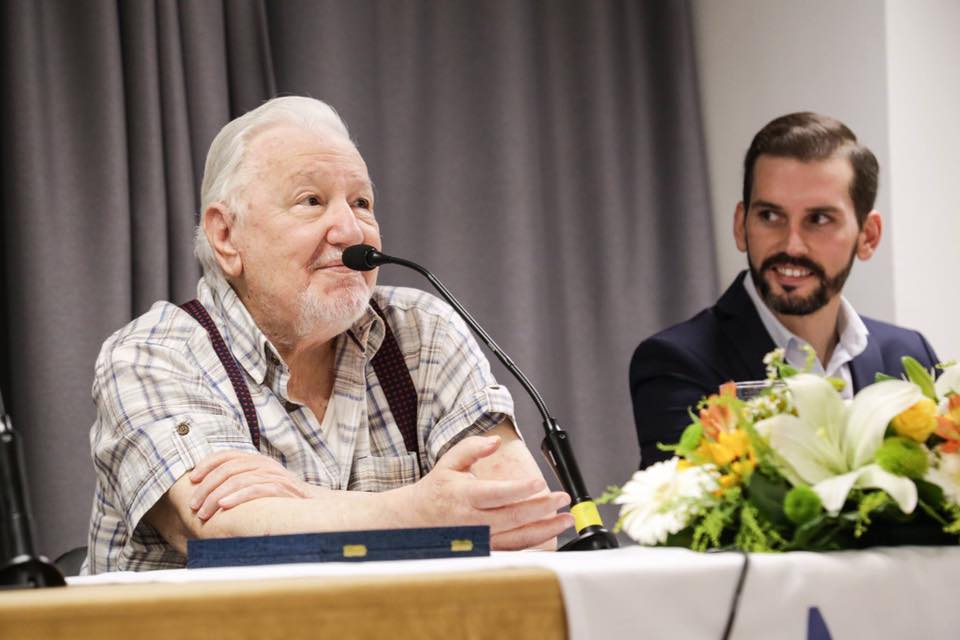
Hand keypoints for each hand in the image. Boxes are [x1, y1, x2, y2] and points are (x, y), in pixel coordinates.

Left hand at [188, 450, 315, 519]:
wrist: (315, 506)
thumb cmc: (284, 500)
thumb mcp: (261, 485)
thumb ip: (242, 483)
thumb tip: (210, 493)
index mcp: (257, 461)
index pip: (227, 455)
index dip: (206, 465)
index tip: (191, 480)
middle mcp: (264, 464)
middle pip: (228, 469)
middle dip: (206, 487)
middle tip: (194, 505)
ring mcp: (274, 475)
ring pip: (238, 479)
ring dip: (216, 496)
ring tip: (203, 513)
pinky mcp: (282, 489)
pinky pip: (256, 490)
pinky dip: (237, 497)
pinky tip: (223, 506)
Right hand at [405, 435, 573, 549]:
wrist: (416, 519)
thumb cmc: (437, 488)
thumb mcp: (449, 461)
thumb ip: (472, 447)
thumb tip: (494, 441)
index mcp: (465, 495)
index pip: (497, 494)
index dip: (520, 490)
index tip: (540, 483)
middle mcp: (473, 520)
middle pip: (513, 516)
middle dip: (541, 508)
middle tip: (562, 498)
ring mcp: (479, 538)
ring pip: (516, 537)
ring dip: (544, 529)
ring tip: (565, 520)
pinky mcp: (484, 548)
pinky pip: (512, 548)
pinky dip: (533, 542)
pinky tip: (548, 533)